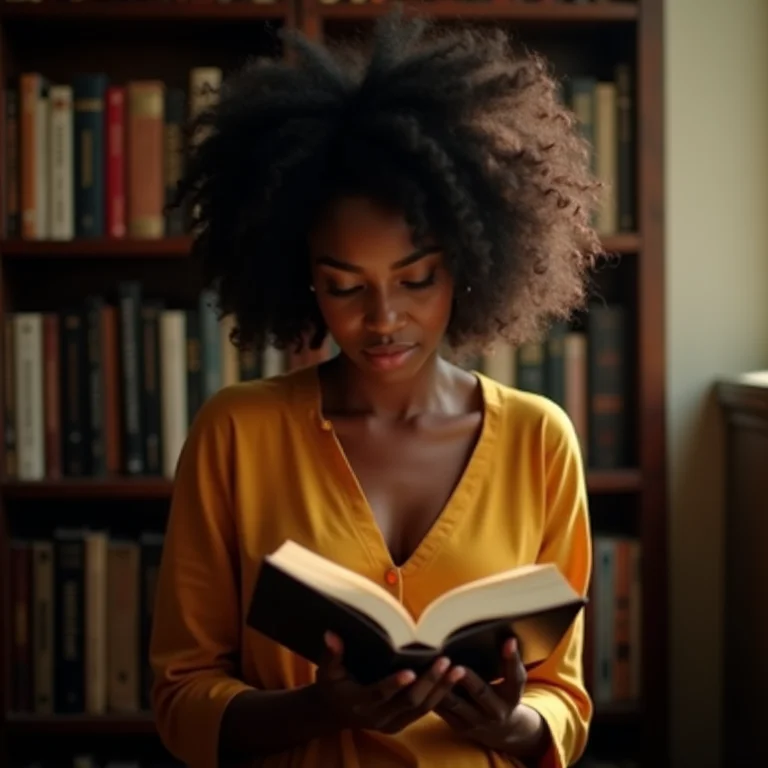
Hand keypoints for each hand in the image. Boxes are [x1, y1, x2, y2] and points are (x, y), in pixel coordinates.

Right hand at [315, 631, 465, 734]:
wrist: (334, 713)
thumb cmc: (332, 685)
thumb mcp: (326, 670)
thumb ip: (331, 653)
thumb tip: (331, 634)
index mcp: (359, 703)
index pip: (379, 694)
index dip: (395, 684)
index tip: (411, 671)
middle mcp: (377, 717)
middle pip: (408, 702)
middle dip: (428, 682)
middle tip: (444, 661)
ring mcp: (391, 724)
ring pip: (421, 709)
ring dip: (441, 689)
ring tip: (457, 670)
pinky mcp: (401, 725)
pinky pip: (424, 712)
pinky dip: (440, 696)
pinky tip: (452, 680)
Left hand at [435, 638, 548, 759]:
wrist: (501, 731)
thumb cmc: (503, 694)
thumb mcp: (512, 682)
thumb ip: (508, 663)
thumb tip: (506, 634)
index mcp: (512, 696)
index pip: (516, 677)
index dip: (512, 659)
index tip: (509, 640)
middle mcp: (496, 711)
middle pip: (481, 692)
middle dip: (468, 678)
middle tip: (456, 663)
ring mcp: (476, 721)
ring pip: (456, 703)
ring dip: (442, 685)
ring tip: (432, 667)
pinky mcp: (458, 726)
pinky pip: (442, 710)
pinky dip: (431, 694)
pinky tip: (420, 680)